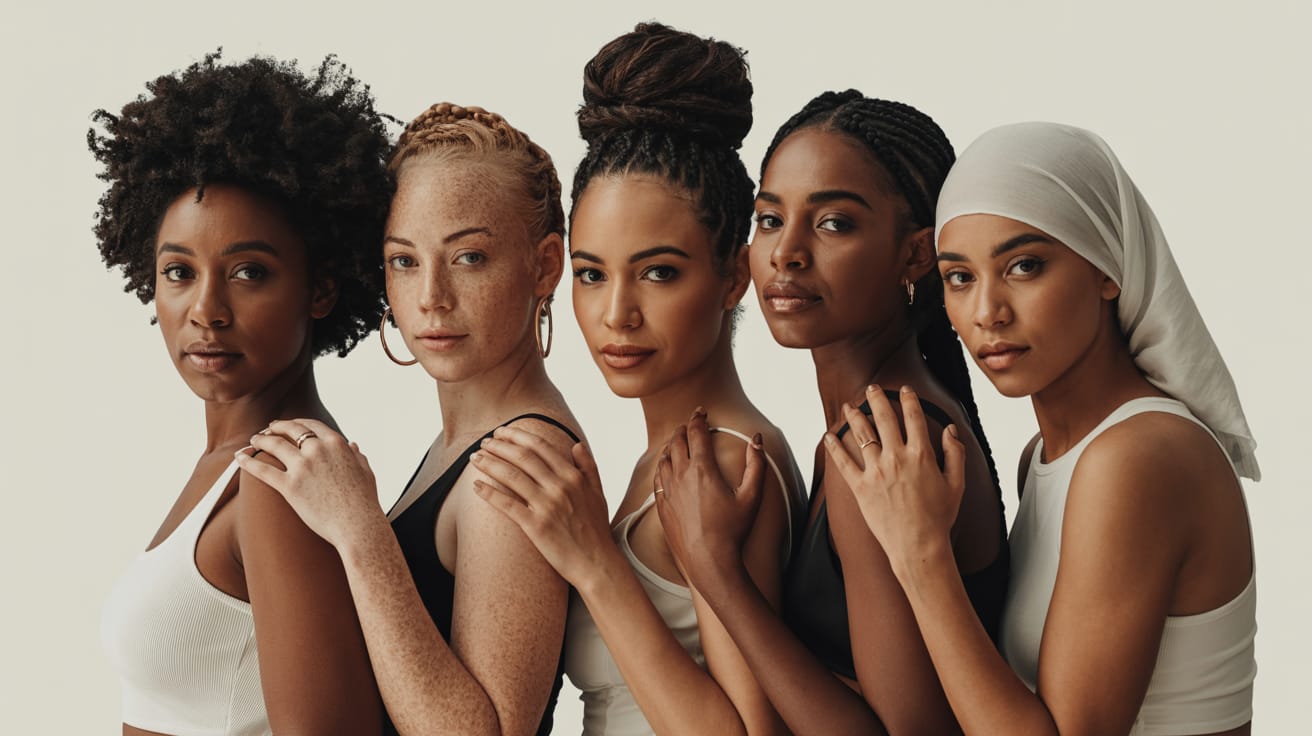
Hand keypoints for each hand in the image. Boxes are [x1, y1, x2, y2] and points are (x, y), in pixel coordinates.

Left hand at [235, 418, 385, 549]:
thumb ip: (357, 456)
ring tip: (254, 440)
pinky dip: (248, 461)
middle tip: (268, 429)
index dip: (298, 423)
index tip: (290, 425)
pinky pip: (263, 470)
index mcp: (336, 444)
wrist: (358, 525)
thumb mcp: (366, 472)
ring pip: (274, 445)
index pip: (312, 425)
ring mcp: (302, 467)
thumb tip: (353, 446)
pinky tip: (240, 457)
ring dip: (261, 439)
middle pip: (291, 430)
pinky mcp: (290, 486)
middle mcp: (318, 450)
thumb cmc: (364, 502)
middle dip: (277, 427)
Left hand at [470, 426, 614, 588]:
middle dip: (499, 446)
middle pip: (522, 457)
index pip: (540, 446)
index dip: (517, 435)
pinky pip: (507, 505)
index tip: (501, 432)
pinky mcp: (536, 526)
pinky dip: (489, 493)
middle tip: (483, 442)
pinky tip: (476, 486)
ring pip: (512, 476)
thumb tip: (577, 444)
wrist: (597, 563)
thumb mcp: (598, 493)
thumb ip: (588, 466)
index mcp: (573, 476)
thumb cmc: (596, 530)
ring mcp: (547, 506)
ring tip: (475, 458)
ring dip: (490, 463)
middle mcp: (560, 487)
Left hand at [653, 408, 765, 590]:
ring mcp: (668, 490)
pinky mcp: (662, 505)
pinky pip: (658, 477)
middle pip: (677, 440)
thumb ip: (756, 464)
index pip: (697, 432)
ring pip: (664, 457)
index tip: (701, 411)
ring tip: (677, 440)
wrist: (708, 560)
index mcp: (703, 468)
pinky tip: (666, 466)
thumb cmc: (733, 530)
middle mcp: (681, 475)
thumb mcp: (752, 496)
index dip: (699, 417)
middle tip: (690, 423)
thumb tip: (756, 439)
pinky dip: (662, 465)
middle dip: (684, 428)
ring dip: (671, 445)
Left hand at [822, 385, 963, 577]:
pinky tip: (829, 436)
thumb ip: (955, 453)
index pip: (913, 417)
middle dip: (877, 398)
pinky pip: (844, 462)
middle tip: (872, 388)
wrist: (918, 546)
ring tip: (849, 406)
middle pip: (884, 418)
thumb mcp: (956, 484)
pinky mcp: (860, 487)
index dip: (908, 399)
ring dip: (854, 417)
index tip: (904, 389)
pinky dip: (834, 447)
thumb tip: (951, 429)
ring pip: (861, 435)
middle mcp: (897, 458)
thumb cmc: (939, 517)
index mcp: (921, 455)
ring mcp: (876, 471)